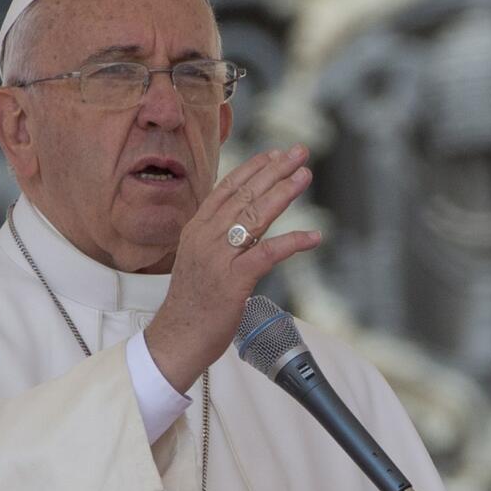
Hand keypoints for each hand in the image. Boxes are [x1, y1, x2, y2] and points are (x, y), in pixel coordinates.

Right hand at [144, 144, 321, 392]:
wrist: (176, 338)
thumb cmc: (191, 304)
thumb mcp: (199, 260)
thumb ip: (218, 239)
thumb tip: (243, 225)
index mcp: (196, 230)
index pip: (226, 189)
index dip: (252, 169)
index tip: (274, 154)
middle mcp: (205, 237)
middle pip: (244, 195)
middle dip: (274, 170)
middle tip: (299, 152)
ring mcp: (218, 257)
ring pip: (254, 216)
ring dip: (283, 193)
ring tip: (305, 176)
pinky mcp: (233, 281)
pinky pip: (267, 254)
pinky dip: (292, 242)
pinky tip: (314, 237)